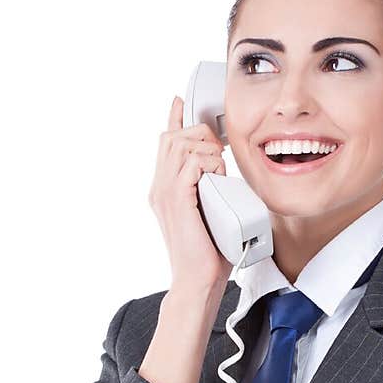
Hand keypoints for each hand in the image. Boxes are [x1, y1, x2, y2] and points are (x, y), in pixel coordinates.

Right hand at [149, 95, 233, 293]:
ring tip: (218, 171)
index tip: (180, 102)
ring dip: (206, 150)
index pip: (164, 143)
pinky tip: (216, 177)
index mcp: (164, 188)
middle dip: (199, 134)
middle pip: (171, 136)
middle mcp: (159, 187)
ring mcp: (165, 193)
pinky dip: (208, 164)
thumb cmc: (209, 252)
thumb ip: (210, 188)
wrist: (198, 280)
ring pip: (180, 145)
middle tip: (219, 153)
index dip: (173, 118)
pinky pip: (190, 163)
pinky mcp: (177, 200)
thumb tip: (223, 173)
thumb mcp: (210, 210)